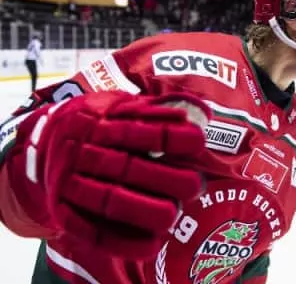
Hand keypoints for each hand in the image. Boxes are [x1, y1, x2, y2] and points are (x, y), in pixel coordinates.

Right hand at [29, 90, 210, 258]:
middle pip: (126, 167)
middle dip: (164, 177)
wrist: (43, 140)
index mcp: (98, 122)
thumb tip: (199, 110)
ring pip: (110, 201)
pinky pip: (91, 231)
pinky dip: (122, 241)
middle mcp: (84, 152)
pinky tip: (152, 244)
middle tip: (195, 184)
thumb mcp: (116, 104)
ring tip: (174, 214)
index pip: (136, 128)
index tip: (198, 139)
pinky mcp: (64, 210)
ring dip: (145, 210)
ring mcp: (72, 182)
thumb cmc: (93, 122)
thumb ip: (154, 109)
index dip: (168, 135)